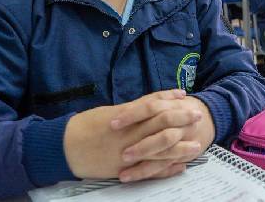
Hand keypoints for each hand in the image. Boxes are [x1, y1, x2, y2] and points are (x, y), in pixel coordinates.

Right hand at [63, 89, 201, 180]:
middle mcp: (129, 133)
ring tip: (197, 144)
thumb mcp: (109, 113)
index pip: (153, 105)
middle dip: (182, 119)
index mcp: (125, 117)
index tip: (184, 95)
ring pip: (160, 148)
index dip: (170, 99)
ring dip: (181, 147)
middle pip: (162, 123)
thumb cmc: (86, 127)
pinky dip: (166, 168)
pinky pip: (151, 169)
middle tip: (198, 114)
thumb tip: (152, 105)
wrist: (66, 147)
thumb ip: (131, 111)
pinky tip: (180, 166)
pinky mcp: (126, 168)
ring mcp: (129, 152)